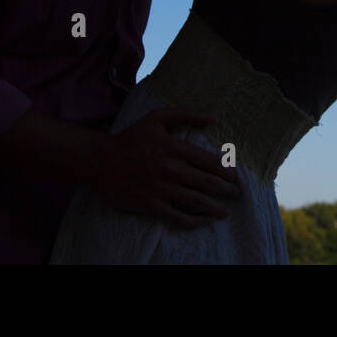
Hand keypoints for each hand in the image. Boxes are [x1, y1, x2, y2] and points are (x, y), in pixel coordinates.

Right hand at [92, 108, 241, 228]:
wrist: (100, 161)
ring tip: (225, 211)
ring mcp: (161, 189)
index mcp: (175, 148)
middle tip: (236, 194)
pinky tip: (202, 222)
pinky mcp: (150, 205)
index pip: (210, 162)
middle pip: (207, 183)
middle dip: (226, 190)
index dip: (226, 171)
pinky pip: (177, 217)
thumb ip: (186, 114)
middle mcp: (171, 169)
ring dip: (214, 207)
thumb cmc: (131, 137)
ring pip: (196, 201)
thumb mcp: (157, 117)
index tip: (235, 176)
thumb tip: (213, 118)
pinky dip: (193, 221)